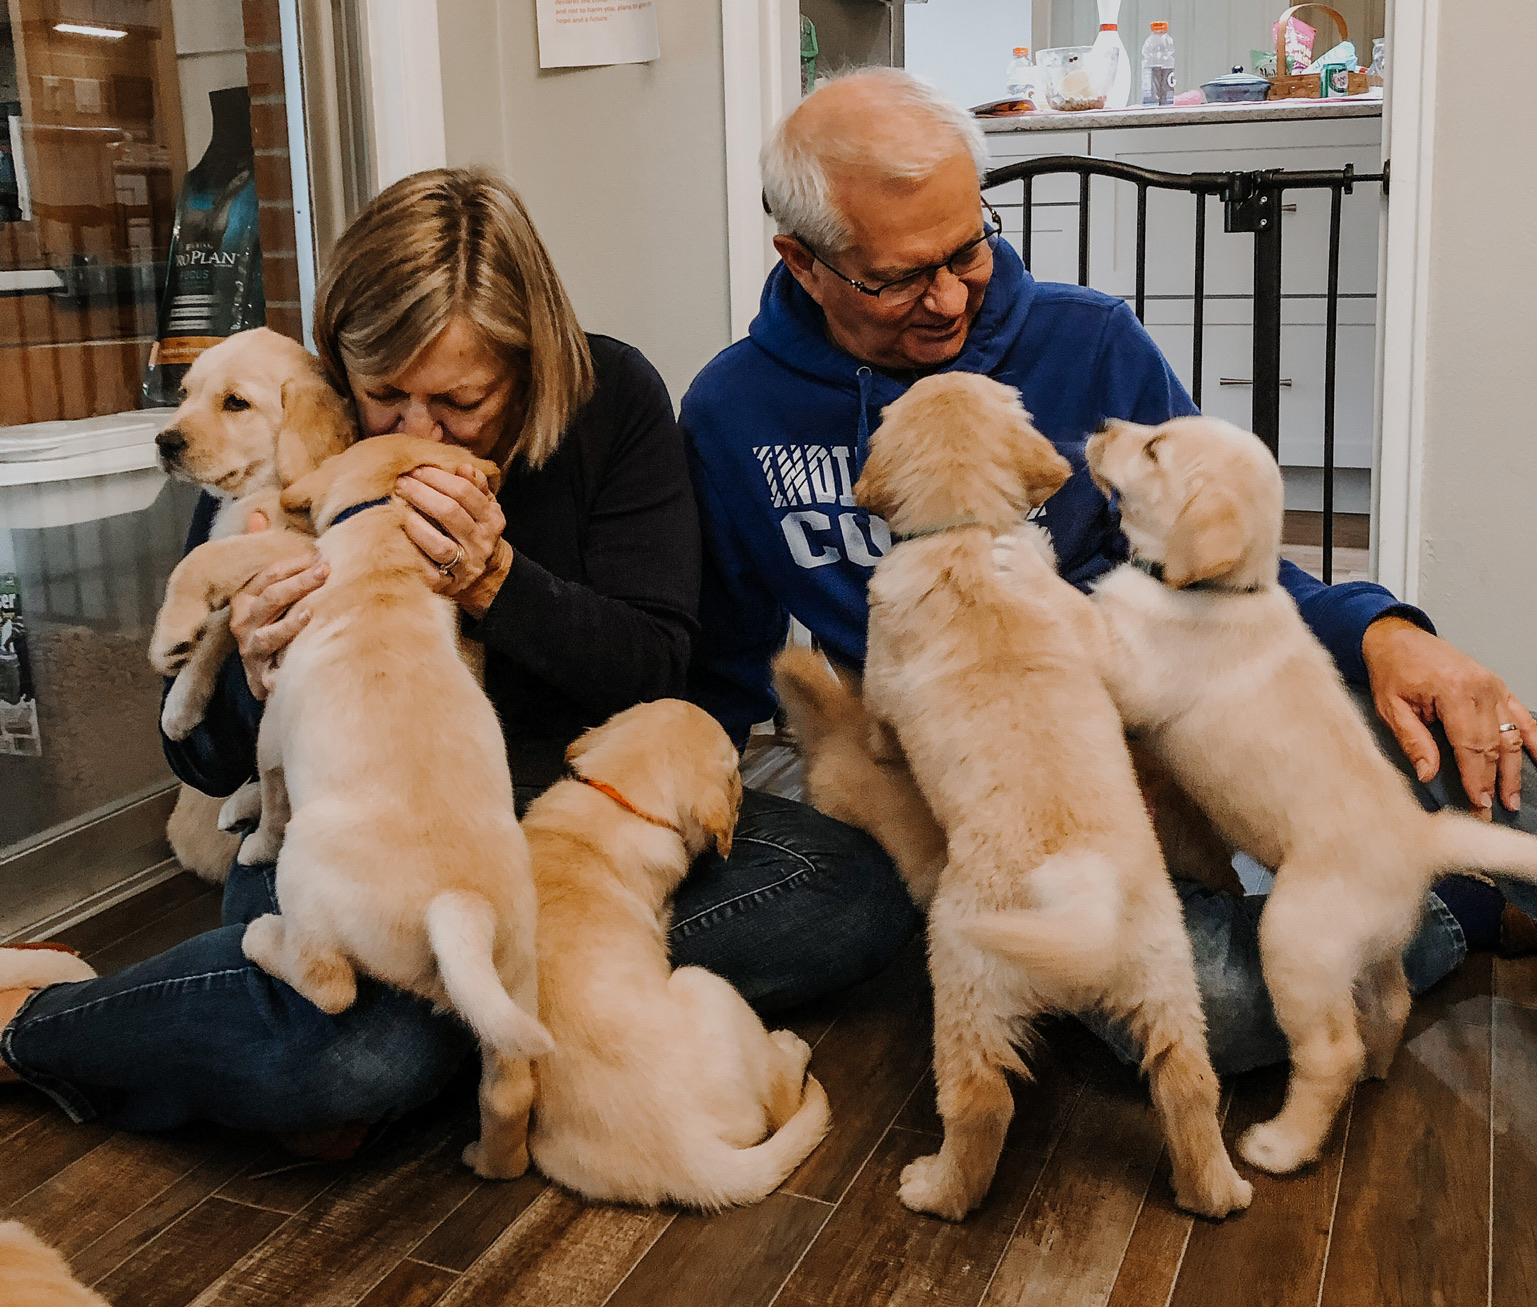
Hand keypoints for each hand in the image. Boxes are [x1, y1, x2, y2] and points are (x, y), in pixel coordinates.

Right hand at [228, 510, 327, 699]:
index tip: (318, 556)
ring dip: (291, 623)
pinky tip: (304, 656)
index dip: (292, 565)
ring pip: (270, 635)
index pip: (267, 576)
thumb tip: (258, 516)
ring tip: (311, 612)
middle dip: (298, 584)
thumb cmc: (266, 623)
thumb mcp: (261, 588)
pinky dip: (287, 666)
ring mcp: (252, 649)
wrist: (260, 674)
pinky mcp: (262, 676)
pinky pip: (274, 671)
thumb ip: (259, 552)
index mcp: (245, 598)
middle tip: (325, 571)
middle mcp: (244, 622)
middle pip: (271, 599)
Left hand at [394, 463, 512, 617]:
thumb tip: (464, 466)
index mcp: (492, 519)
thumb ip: (476, 486)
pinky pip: (426, 569)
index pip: (464, 492)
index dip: (436, 477)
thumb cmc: (474, 531)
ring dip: (414, 522)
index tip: (415, 469)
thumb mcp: (483, 507)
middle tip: (400, 483)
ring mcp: (465, 566)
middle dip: (420, 493)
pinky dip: (410, 551)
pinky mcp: (446, 585)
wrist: (484, 575)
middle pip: (449, 513)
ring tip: (396, 506)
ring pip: (439, 545)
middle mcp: (481, 543)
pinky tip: (396, 534)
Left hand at [1362, 616, 1536, 816]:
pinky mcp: (1497, 686)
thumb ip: (1412, 740)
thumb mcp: (1391, 707)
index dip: (1476, 779)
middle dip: (1494, 782)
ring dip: (1514, 768)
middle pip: (1494, 745)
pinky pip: (1521, 715)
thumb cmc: (1393, 670)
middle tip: (1491, 810)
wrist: (1398, 638)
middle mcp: (1481, 689)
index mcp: (1454, 692)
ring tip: (1512, 797)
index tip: (1479, 805)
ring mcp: (1494, 686)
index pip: (1470, 747)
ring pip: (1511, 735)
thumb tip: (1428, 774)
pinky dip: (1533, 738)